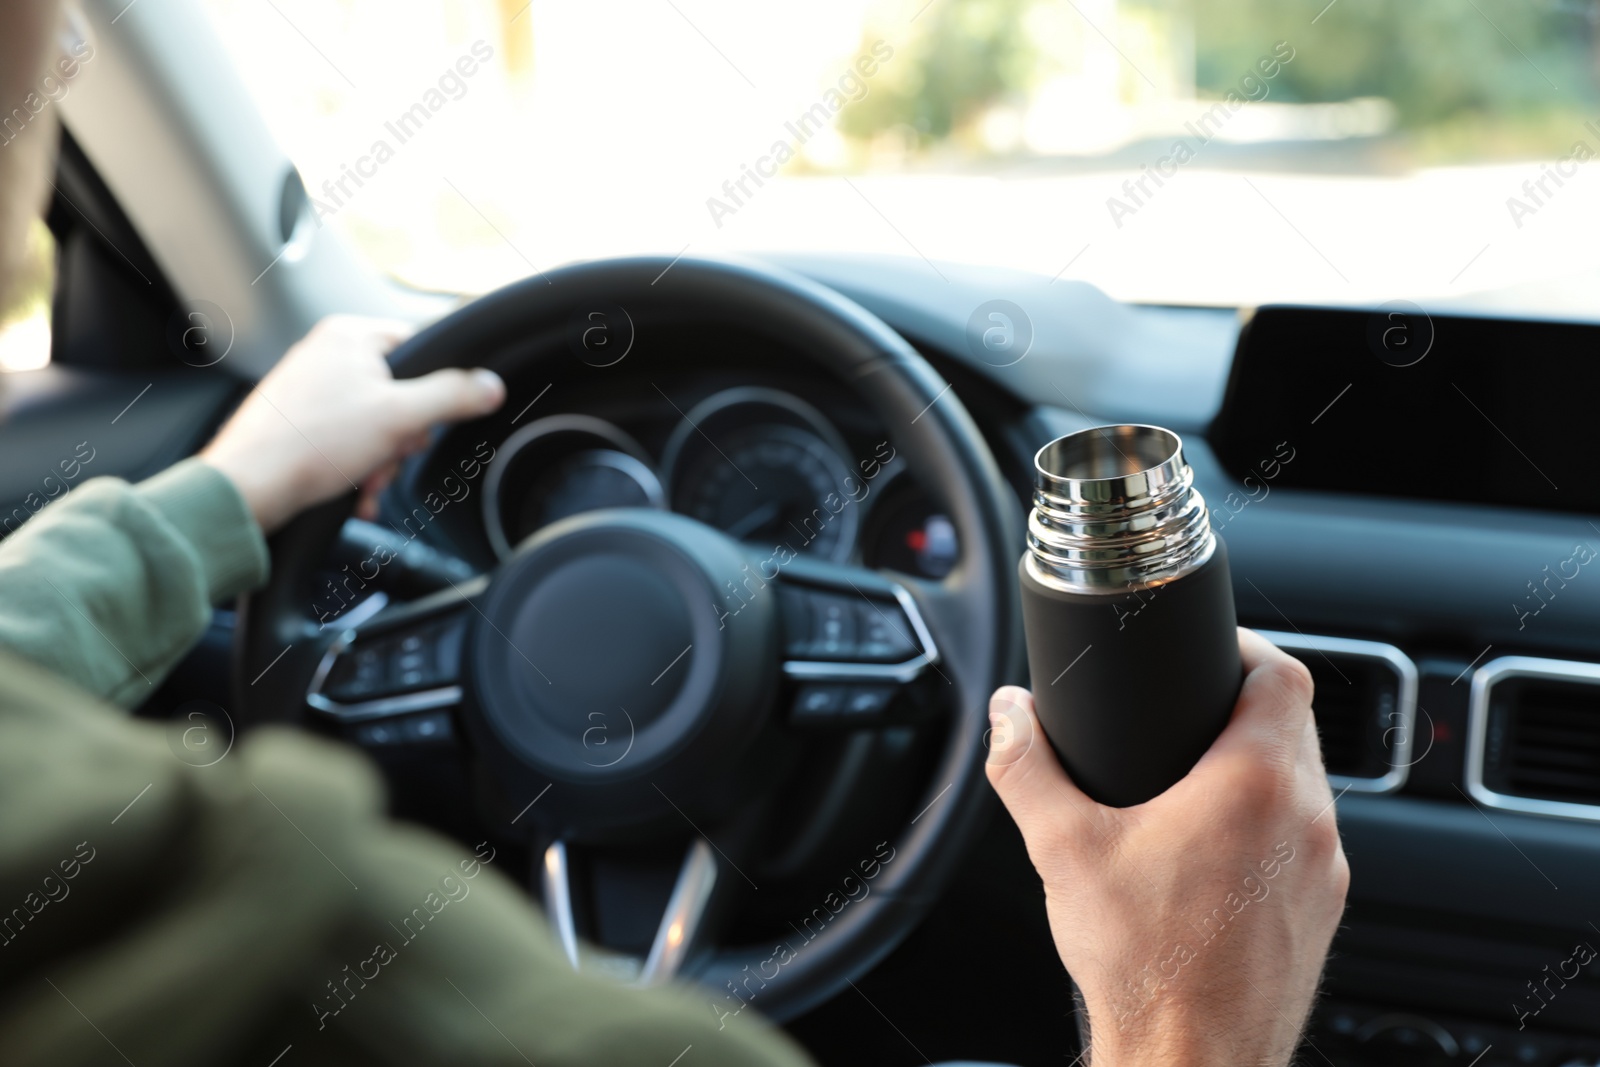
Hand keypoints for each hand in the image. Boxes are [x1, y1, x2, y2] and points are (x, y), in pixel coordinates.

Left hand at [199, 315, 504, 532]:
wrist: (247, 487)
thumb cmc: (311, 443)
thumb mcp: (400, 417)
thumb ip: (453, 397)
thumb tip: (491, 385)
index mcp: (349, 335)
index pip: (420, 349)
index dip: (433, 392)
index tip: (425, 422)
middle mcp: (327, 353)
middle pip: (400, 392)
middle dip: (402, 437)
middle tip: (388, 455)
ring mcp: (310, 387)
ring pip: (375, 423)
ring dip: (382, 460)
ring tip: (366, 479)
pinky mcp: (298, 420)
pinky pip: (347, 440)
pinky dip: (358, 467)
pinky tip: (354, 490)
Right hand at [985, 628, 1348, 1066]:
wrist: (1192, 1059)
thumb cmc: (1144, 964)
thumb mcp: (1063, 849)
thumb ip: (1026, 769)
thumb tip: (1007, 717)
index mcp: (1254, 784)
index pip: (1280, 675)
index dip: (1246, 649)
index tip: (1212, 649)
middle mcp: (1305, 820)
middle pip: (1293, 725)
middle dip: (1242, 706)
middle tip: (1188, 710)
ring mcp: (1323, 869)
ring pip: (1304, 784)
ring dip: (1258, 766)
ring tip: (1195, 777)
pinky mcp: (1321, 910)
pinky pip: (1303, 838)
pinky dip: (1267, 823)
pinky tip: (1212, 848)